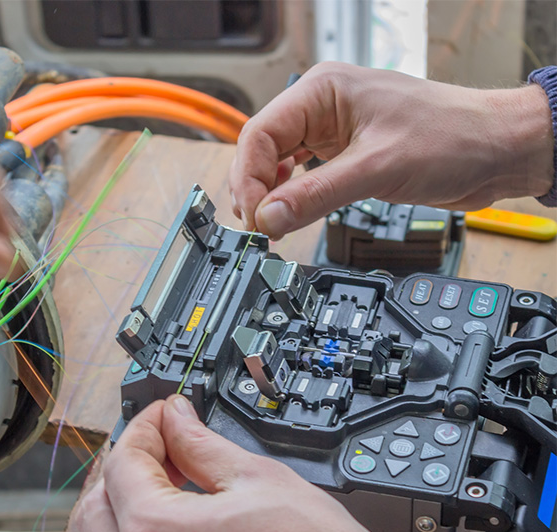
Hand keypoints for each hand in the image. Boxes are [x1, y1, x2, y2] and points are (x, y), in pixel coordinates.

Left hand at [78, 395, 407, 531]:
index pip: (124, 462)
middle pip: (101, 502)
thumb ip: (200, 442)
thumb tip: (177, 417)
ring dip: (132, 492)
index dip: (146, 424)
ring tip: (176, 467)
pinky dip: (146, 525)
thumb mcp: (253, 476)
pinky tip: (183, 504)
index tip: (168, 409)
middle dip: (129, 458)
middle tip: (166, 436)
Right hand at [229, 62, 553, 239]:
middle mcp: (323, 108)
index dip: (249, 179)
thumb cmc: (452, 137)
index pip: (261, 134)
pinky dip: (291, 195)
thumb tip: (269, 218)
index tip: (254, 218)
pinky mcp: (346, 154)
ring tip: (269, 224)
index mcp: (323, 91)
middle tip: (260, 228)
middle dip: (256, 189)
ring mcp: (333, 131)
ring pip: (280, 163)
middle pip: (264, 149)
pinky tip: (290, 209)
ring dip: (270, 194)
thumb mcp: (377, 168)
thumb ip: (317, 194)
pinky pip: (303, 175)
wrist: (495, 150)